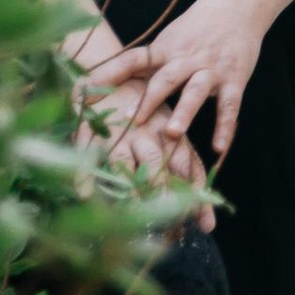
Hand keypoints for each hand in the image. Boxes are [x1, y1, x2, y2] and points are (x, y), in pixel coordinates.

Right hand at [78, 57, 215, 230]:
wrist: (110, 70)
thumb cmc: (148, 111)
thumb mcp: (171, 135)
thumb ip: (188, 175)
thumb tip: (210, 224)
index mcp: (169, 134)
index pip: (186, 165)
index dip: (194, 194)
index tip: (205, 223)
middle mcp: (144, 134)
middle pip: (155, 164)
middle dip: (163, 193)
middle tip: (169, 224)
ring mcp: (116, 133)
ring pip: (124, 161)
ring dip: (128, 187)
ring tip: (132, 212)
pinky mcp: (88, 130)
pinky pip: (85, 155)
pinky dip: (84, 174)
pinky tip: (85, 195)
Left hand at [103, 0, 270, 166]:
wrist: (238, 5)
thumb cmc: (195, 29)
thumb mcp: (168, 41)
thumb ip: (144, 65)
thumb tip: (101, 84)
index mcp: (164, 49)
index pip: (132, 60)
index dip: (109, 75)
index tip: (86, 94)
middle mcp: (185, 58)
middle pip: (164, 78)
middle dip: (148, 100)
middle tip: (131, 122)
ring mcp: (211, 69)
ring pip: (195, 91)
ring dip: (184, 112)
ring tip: (172, 133)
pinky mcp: (234, 79)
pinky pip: (229, 105)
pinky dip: (225, 127)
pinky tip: (218, 148)